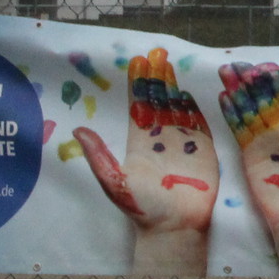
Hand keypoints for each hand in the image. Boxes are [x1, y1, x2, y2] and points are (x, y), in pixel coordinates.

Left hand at [74, 46, 216, 276]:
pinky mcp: (202, 150)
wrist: (174, 227)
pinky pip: (199, 123)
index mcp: (139, 142)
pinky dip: (194, 107)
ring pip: (176, 106)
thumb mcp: (114, 182)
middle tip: (155, 52)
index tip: (137, 61)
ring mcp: (182, 142)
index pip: (138, 106)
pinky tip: (189, 92)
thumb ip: (99, 155)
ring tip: (169, 62)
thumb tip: (76, 131)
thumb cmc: (142, 207)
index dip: (138, 84)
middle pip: (158, 100)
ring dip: (173, 85)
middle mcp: (160, 137)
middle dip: (156, 76)